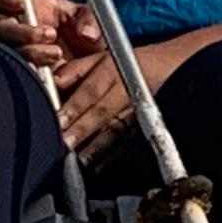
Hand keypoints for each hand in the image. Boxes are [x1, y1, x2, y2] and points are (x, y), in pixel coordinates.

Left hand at [44, 4, 141, 164]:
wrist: (167, 68)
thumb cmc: (127, 64)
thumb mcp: (101, 57)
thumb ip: (76, 70)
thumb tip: (55, 82)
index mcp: (113, 70)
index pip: (90, 91)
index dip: (75, 107)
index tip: (60, 121)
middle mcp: (126, 89)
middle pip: (103, 112)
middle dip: (83, 129)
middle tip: (66, 143)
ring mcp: (139, 109)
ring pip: (117, 130)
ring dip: (97, 146)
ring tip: (80, 159)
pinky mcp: (145, 124)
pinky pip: (128, 141)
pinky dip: (112, 155)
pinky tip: (98, 165)